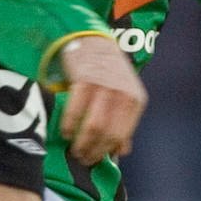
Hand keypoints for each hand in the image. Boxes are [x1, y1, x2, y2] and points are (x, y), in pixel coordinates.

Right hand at [58, 36, 147, 165]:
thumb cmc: (109, 72)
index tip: (93, 161)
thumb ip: (124, 122)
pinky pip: (76, 110)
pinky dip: (70, 125)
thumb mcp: (124, 95)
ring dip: (82, 142)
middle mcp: (123, 95)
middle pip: (107, 135)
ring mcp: (105, 87)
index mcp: (135, 101)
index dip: (105, 152)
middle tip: (80, 158)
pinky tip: (65, 131)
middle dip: (92, 151)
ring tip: (74, 149)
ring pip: (93, 127)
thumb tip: (122, 152)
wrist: (94, 39)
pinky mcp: (86, 79)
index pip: (120, 136)